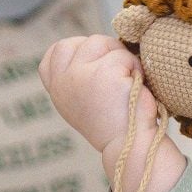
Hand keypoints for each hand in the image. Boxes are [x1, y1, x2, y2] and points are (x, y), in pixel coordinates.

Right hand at [39, 34, 150, 154]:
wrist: (131, 149)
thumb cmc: (115, 127)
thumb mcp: (83, 103)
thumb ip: (76, 79)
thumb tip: (87, 49)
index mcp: (58, 89)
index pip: (55, 53)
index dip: (77, 50)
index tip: (94, 64)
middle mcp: (64, 81)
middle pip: (81, 42)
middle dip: (104, 50)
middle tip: (119, 72)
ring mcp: (82, 75)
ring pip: (102, 43)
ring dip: (121, 58)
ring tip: (128, 83)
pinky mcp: (105, 73)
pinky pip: (123, 56)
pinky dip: (135, 68)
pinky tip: (136, 88)